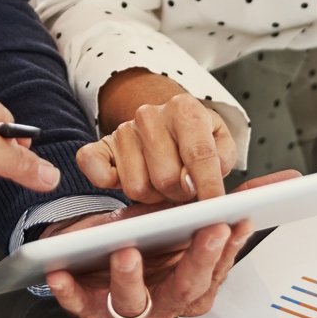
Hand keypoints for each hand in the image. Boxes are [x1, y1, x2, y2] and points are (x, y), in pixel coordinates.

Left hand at [43, 171, 301, 317]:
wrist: (99, 245)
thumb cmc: (149, 234)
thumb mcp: (190, 214)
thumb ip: (236, 202)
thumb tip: (289, 181)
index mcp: (192, 285)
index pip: (216, 271)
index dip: (226, 249)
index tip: (234, 222)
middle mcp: (163, 303)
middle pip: (184, 290)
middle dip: (196, 260)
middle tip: (205, 231)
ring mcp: (127, 308)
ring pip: (133, 303)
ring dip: (130, 279)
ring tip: (127, 250)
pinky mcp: (89, 305)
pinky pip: (80, 305)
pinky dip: (71, 292)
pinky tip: (63, 272)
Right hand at [81, 72, 235, 202]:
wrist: (165, 121)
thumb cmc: (194, 137)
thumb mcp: (221, 142)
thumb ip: (221, 161)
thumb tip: (204, 183)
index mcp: (184, 109)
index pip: (199, 154)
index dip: (208, 186)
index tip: (213, 207)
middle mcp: (150, 115)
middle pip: (167, 177)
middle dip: (179, 193)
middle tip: (184, 187)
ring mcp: (123, 130)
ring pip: (137, 186)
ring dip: (153, 194)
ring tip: (161, 182)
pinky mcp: (100, 146)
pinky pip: (95, 170)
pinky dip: (108, 182)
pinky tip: (128, 178)